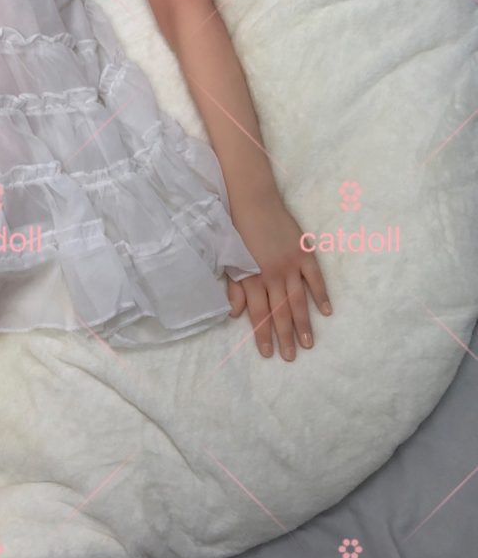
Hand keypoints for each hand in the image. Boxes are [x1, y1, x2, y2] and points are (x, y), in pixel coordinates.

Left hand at [226, 195, 332, 361]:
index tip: (268, 354)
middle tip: (290, 357)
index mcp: (252, 278)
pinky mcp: (303, 253)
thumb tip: (236, 314)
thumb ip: (235, 288)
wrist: (252, 200)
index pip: (258, 313)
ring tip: (308, 344)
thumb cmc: (237, 230)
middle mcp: (272, 275)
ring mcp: (290, 264)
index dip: (263, 334)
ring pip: (298, 300)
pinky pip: (315, 278)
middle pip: (280, 312)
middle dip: (285, 336)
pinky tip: (327, 311)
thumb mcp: (231, 260)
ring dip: (303, 323)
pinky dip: (321, 294)